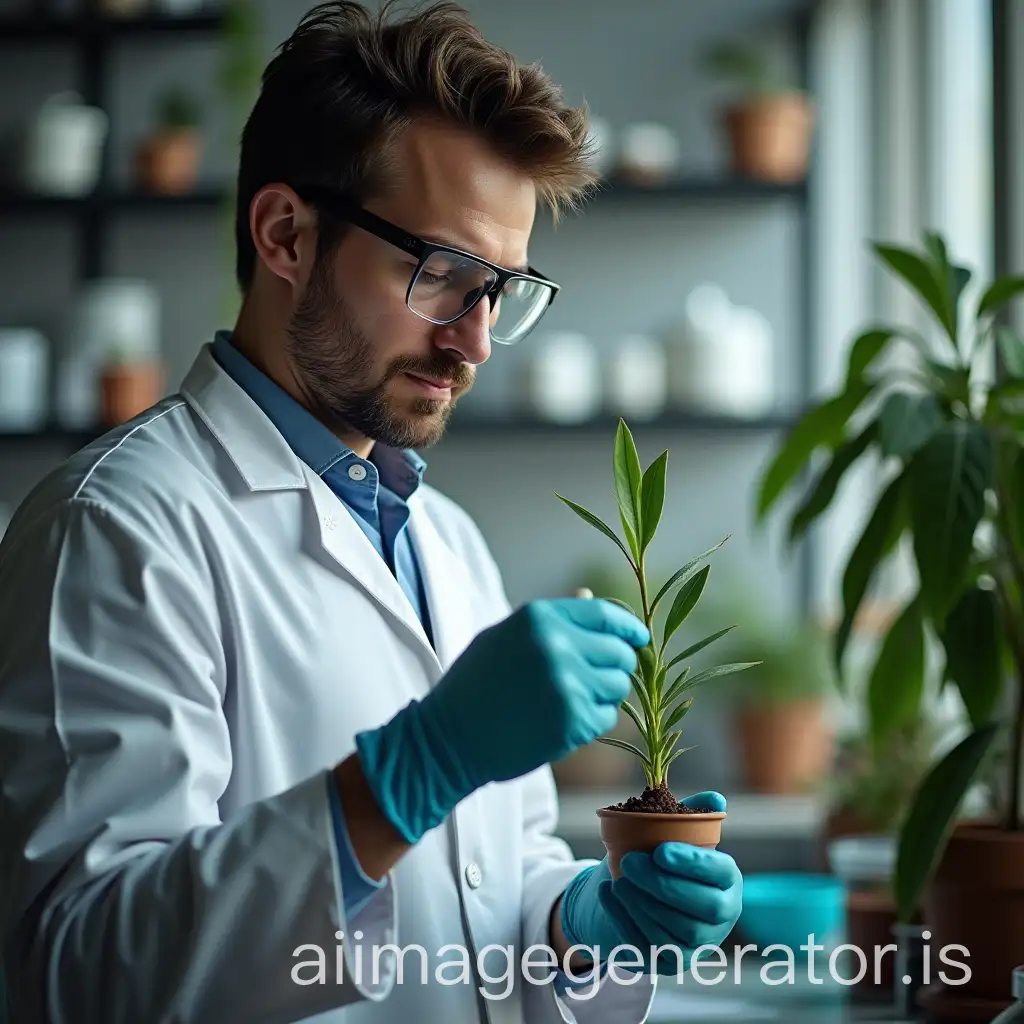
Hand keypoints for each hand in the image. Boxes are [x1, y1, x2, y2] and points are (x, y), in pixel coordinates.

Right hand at [354, 598, 648, 842]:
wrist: (448, 738)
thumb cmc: (475, 684)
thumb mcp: (505, 636)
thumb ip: (552, 618)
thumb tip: (589, 596)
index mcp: (540, 618)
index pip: (605, 615)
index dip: (628, 627)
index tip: (638, 637)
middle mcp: (558, 645)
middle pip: (620, 652)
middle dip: (615, 665)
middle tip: (596, 677)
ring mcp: (568, 684)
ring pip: (618, 685)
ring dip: (603, 694)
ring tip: (570, 699)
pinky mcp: (573, 721)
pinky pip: (606, 716)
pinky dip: (592, 720)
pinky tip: (563, 720)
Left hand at [559, 792, 741, 975]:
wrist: (638, 894)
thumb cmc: (662, 859)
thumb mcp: (675, 833)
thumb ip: (693, 814)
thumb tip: (714, 799)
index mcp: (727, 882)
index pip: (721, 874)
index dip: (694, 864)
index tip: (661, 850)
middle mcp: (719, 919)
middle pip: (701, 909)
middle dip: (663, 885)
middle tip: (630, 861)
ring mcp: (696, 946)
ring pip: (674, 932)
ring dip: (642, 903)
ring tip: (619, 878)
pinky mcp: (668, 963)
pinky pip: (648, 948)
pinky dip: (623, 918)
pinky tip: (608, 893)